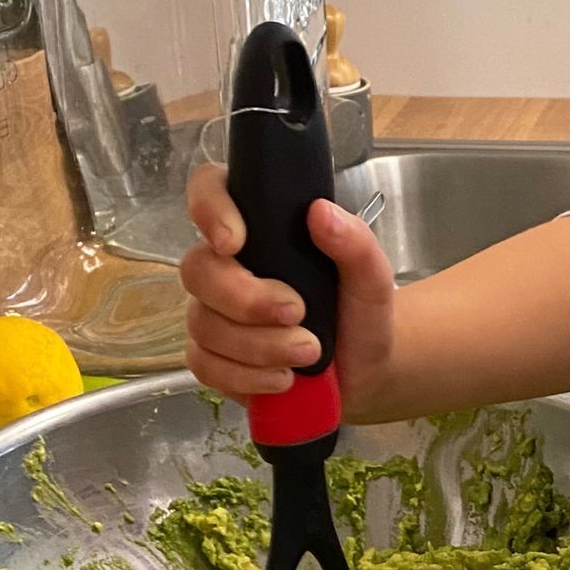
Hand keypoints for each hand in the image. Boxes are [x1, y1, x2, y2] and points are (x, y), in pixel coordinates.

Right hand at [180, 162, 400, 417]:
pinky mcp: (211, 358)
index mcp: (257, 228)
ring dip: (259, 346)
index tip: (235, 241)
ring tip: (308, 353)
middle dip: (246, 299)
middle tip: (297, 313)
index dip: (208, 208)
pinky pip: (205, 366)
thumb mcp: (371, 276)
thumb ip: (354, 242)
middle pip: (198, 269)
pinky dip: (247, 377)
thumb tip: (321, 212)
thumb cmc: (359, 312)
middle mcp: (224, 266)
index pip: (209, 191)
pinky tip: (283, 379)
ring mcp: (212, 313)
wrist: (363, 370)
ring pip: (204, 325)